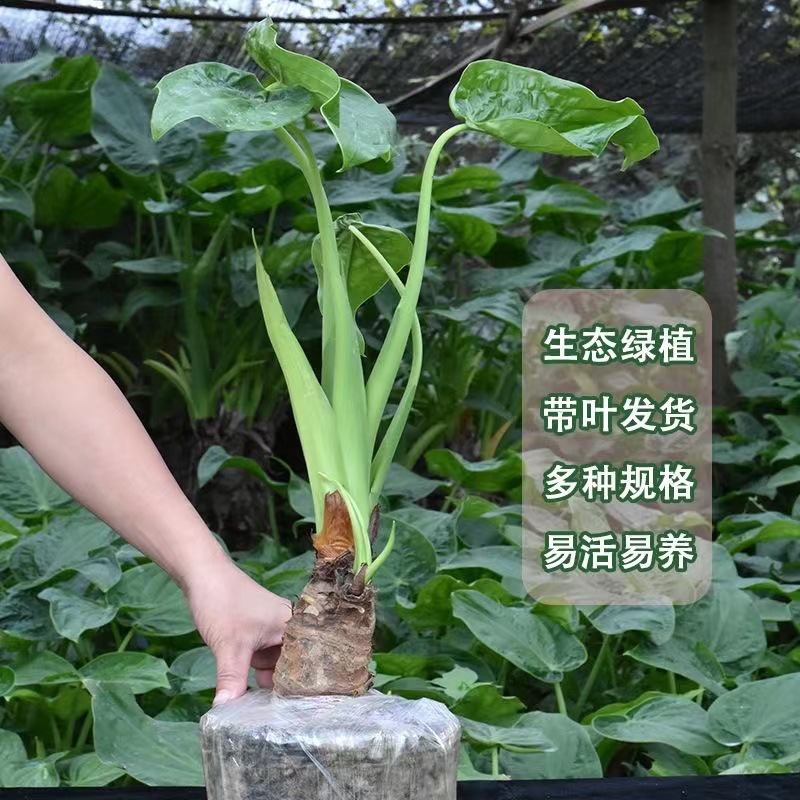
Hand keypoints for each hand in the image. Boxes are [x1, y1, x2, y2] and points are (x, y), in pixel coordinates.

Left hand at [184, 557, 292, 705]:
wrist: (203, 574)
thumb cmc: (223, 603)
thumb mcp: (229, 646)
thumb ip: (232, 680)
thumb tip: (225, 710)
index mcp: (295, 625)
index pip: (310, 662)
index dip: (305, 686)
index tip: (299, 710)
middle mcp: (290, 626)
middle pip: (295, 664)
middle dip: (285, 686)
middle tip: (278, 715)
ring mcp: (274, 628)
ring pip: (278, 661)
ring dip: (270, 678)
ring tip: (264, 706)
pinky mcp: (260, 630)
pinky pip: (265, 655)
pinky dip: (259, 669)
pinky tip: (251, 688)